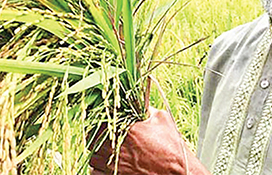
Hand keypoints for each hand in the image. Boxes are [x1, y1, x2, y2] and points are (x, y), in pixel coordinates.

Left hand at [89, 108, 209, 174]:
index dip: (100, 119)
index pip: (100, 120)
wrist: (179, 172)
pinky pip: (95, 173)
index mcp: (126, 129)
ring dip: (96, 153)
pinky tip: (106, 165)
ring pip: (92, 158)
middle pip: (93, 139)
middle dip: (97, 137)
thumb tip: (139, 103)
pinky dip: (98, 169)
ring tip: (105, 151)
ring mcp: (115, 165)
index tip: (103, 120)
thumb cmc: (172, 147)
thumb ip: (146, 109)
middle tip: (103, 136)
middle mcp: (117, 147)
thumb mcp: (162, 119)